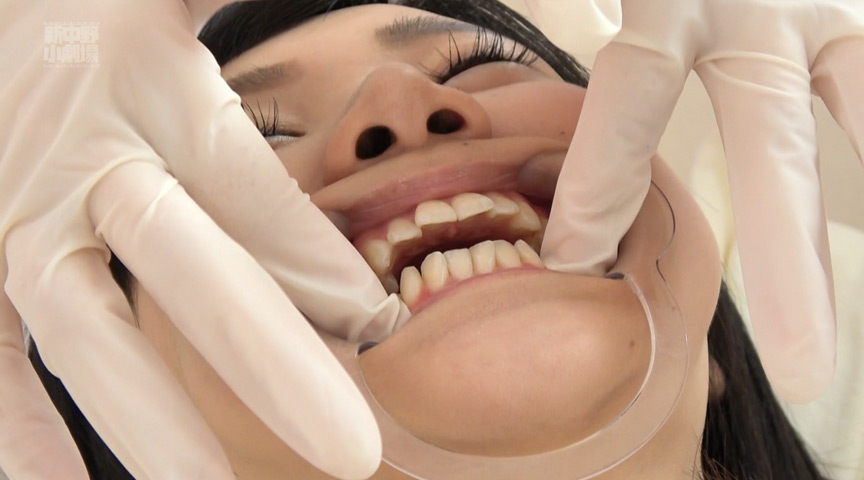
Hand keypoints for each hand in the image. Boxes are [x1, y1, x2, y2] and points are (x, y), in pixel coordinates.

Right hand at [0, 0, 407, 477]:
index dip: (317, 263)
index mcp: (150, 93)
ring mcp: (15, 220)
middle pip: (187, 264)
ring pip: (80, 327)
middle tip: (349, 448)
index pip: (252, 193)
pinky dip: (16, 425)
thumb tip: (361, 10)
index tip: (380, 330)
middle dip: (268, 355)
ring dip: (144, 412)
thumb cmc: (92, 12)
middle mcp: (82, 164)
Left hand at [526, 0, 862, 402]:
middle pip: (778, 151)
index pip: (634, 94)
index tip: (576, 257)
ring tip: (850, 336)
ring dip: (855, 226)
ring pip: (855, 120)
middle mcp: (766, 7)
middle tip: (802, 372)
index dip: (607, 177)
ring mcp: (833, 6)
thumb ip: (556, 2)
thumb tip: (455, 57)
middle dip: (793, 267)